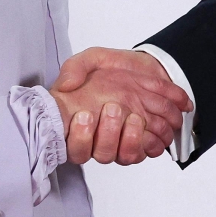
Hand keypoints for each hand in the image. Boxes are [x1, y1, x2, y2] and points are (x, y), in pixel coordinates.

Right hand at [50, 47, 191, 165]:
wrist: (150, 67)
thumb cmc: (117, 68)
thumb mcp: (93, 59)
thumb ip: (75, 68)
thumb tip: (64, 85)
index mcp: (83, 124)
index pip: (74, 147)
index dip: (79, 139)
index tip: (85, 115)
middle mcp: (102, 139)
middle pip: (102, 154)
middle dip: (108, 135)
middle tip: (113, 109)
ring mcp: (124, 143)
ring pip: (125, 157)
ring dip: (131, 140)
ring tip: (135, 118)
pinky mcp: (145, 144)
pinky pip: (148, 152)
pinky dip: (151, 142)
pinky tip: (149, 126)